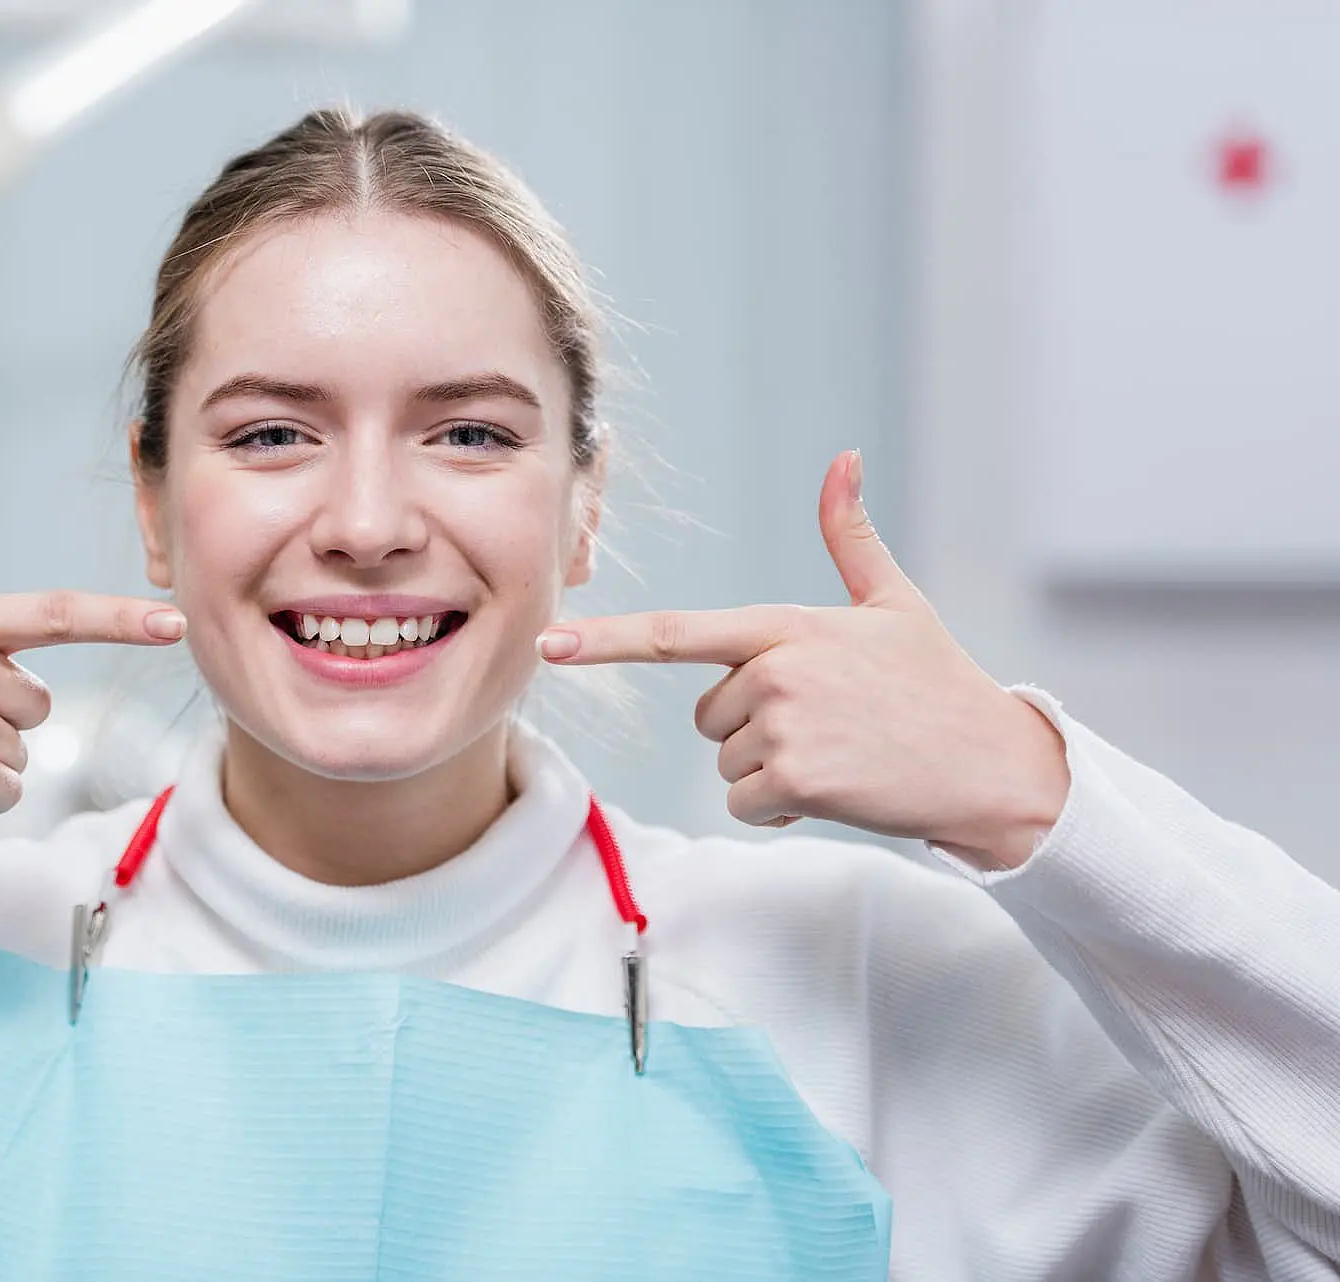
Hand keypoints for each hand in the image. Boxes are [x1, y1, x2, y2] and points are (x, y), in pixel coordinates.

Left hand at [538, 451, 1068, 869]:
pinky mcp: (794, 781)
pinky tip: (833, 791)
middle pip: (708, 715)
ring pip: (726, 762)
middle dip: (753, 729)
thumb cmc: (938, 684)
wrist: (991, 765)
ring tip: (838, 754)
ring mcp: (783, 727)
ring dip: (770, 771)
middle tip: (827, 724)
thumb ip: (850, 537)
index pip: (678, 634)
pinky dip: (778, 808)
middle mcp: (775, 671)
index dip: (608, 639)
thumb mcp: (894, 603)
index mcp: (786, 626)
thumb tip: (843, 459)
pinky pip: (744, 802)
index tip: (551, 645)